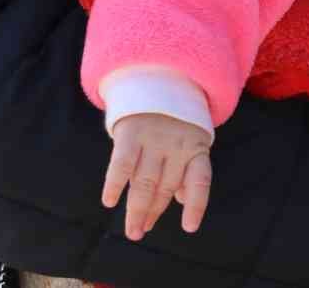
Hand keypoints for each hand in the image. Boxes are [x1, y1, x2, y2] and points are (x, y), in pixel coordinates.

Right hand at [102, 114, 213, 239]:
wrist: (158, 77)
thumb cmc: (173, 119)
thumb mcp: (187, 139)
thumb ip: (184, 169)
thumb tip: (181, 199)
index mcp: (195, 147)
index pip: (199, 180)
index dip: (196, 204)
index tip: (189, 228)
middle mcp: (176, 145)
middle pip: (166, 185)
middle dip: (153, 212)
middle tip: (139, 232)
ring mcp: (154, 138)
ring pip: (145, 180)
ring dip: (137, 207)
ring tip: (131, 229)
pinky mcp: (132, 130)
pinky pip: (122, 161)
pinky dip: (115, 182)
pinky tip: (109, 200)